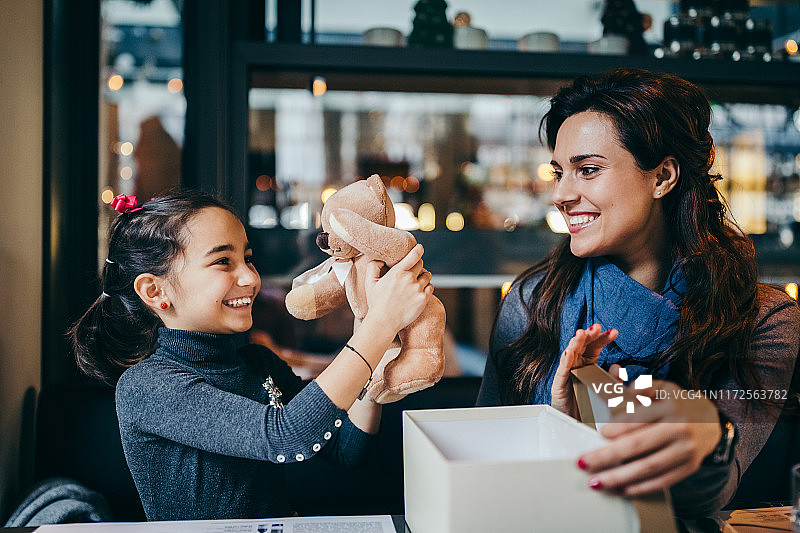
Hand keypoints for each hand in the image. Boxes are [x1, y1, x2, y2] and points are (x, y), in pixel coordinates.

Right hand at [364, 244, 432, 335]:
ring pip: (427, 276)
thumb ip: (373, 267)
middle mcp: (409, 279)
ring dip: (423, 276)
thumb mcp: (370, 283)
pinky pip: (430, 287)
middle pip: (421, 264)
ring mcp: (417, 290)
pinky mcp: (423, 299)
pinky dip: (427, 287)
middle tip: (412, 271)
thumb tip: (380, 259)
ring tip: (416, 282)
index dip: (418, 249)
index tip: (420, 247)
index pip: (414, 255)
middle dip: (417, 266)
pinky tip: (419, 291)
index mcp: (397, 272)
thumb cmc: (376, 303)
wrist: (383, 322)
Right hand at [551, 324, 617, 417]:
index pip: (595, 346)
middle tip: (597, 328)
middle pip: (582, 345)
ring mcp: (567, 373)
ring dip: (576, 343)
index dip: (603, 338)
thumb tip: (617, 366)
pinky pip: (562, 370)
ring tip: (581, 334)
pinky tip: (569, 352)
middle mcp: (577, 365)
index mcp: (588, 363)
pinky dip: (565, 360)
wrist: (578, 424)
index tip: (614, 332)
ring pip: (571, 353)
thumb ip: (613, 379)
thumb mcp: (607, 390)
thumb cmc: (591, 406)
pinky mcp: (559, 384)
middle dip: (589, 335)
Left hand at [576, 374, 721, 495]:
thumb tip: (615, 387)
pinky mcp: (689, 468)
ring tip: (596, 482)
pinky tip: (620, 490)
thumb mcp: (663, 387)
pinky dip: (639, 487)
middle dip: (607, 456)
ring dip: (619, 477)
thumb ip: (640, 387)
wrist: (712, 420)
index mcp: (670, 407)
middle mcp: (680, 429)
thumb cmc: (677, 403)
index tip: (598, 434)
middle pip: (638, 446)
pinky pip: (662, 481)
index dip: (616, 428)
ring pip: (648, 467)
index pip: (638, 419)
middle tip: (583, 462)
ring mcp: (685, 451)